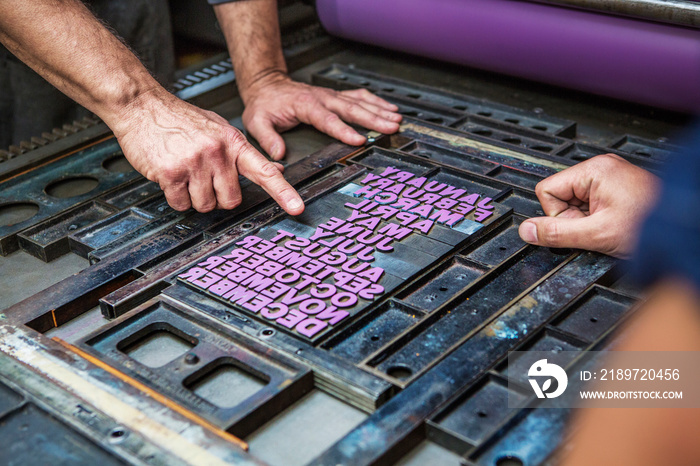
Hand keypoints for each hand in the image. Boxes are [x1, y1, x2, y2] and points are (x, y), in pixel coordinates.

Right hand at [111, 89, 303, 214]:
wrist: (141, 105)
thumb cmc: (179, 118)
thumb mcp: (219, 129)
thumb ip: (244, 153)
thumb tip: (276, 169)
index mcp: (233, 142)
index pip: (264, 171)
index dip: (283, 191)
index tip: (297, 207)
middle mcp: (217, 152)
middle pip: (231, 200)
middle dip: (218, 197)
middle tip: (204, 180)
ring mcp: (195, 163)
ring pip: (206, 206)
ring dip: (195, 198)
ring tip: (186, 175)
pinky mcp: (172, 173)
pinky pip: (181, 204)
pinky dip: (176, 198)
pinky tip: (171, 178)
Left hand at [240, 73, 401, 159]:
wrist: (267, 84)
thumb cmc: (264, 104)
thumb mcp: (257, 121)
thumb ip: (268, 138)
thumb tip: (279, 155)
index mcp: (306, 105)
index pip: (328, 120)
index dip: (344, 131)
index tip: (359, 140)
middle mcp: (323, 98)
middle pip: (352, 109)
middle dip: (374, 119)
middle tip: (391, 127)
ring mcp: (331, 95)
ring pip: (359, 102)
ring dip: (379, 110)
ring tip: (397, 119)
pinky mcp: (335, 95)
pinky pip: (358, 96)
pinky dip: (375, 101)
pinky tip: (388, 108)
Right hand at [518, 154, 659, 257]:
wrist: (684, 227)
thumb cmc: (649, 224)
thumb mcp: (596, 234)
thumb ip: (557, 233)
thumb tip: (527, 231)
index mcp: (594, 170)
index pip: (547, 191)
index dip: (558, 214)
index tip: (578, 224)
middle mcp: (601, 168)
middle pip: (561, 196)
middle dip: (574, 218)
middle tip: (598, 227)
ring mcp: (611, 177)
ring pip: (575, 203)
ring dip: (587, 220)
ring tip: (610, 226)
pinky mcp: (617, 187)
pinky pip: (591, 204)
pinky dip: (598, 219)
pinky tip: (614, 223)